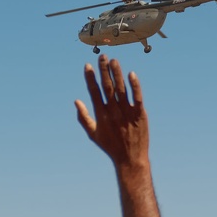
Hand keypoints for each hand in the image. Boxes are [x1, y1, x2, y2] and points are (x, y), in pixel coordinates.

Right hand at [75, 55, 148, 170]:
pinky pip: (137, 97)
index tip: (87, 65)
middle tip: (102, 57)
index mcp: (101, 115)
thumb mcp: (93, 134)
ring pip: (121, 89)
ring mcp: (127, 112)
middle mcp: (113, 112)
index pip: (94, 92)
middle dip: (104, 71)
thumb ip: (83, 117)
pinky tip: (131, 74)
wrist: (130, 159)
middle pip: (107, 87)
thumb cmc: (110, 146)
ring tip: (114, 60)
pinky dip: (135, 85)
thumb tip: (76, 101)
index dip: (90, 78)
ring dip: (117, 74)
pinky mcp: (140, 114)